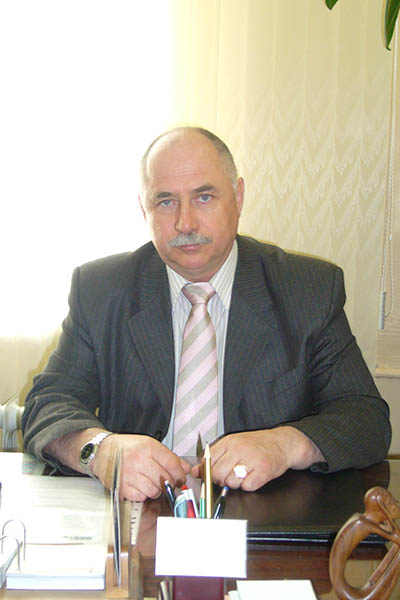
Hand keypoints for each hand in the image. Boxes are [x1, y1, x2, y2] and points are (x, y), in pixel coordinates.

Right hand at [91, 434, 190, 501]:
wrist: (103, 451)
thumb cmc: (126, 448)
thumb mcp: (149, 445)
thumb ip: (169, 457)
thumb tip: (186, 468)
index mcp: (148, 447)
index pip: (172, 463)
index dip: (180, 474)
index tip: (180, 478)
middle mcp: (139, 460)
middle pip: (165, 480)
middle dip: (168, 483)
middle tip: (164, 481)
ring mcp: (130, 474)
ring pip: (154, 491)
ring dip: (154, 489)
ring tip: (148, 481)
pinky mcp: (123, 487)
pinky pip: (141, 497)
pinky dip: (142, 494)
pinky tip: (138, 485)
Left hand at [191, 427, 324, 491]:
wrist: (283, 442)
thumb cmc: (258, 444)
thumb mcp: (234, 444)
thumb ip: (215, 456)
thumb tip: (196, 471)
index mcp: (230, 442)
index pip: (208, 461)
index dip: (207, 472)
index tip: (210, 476)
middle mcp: (239, 449)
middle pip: (217, 474)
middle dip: (220, 480)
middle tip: (229, 476)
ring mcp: (252, 459)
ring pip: (231, 482)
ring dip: (235, 484)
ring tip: (243, 475)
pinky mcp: (263, 471)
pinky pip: (248, 487)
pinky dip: (249, 486)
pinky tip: (253, 477)